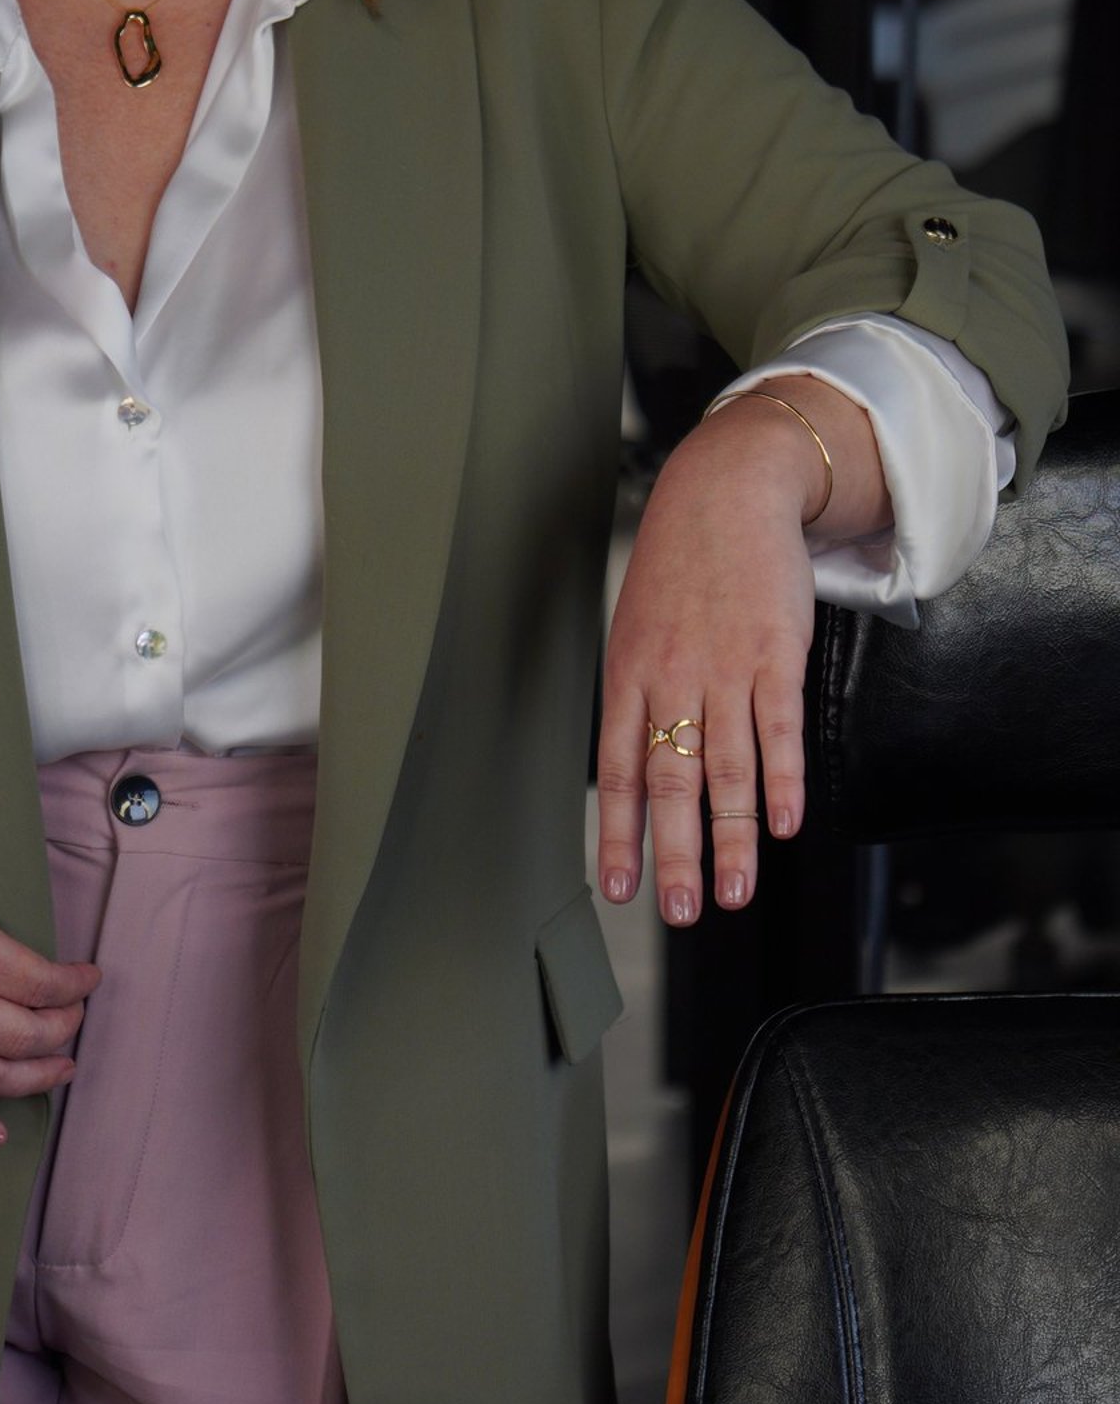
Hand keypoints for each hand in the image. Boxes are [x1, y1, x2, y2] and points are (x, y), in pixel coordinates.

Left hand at [596, 376, 888, 926]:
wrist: (726, 493)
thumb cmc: (679, 566)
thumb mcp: (637, 627)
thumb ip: (640, 696)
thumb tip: (637, 767)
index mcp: (630, 676)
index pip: (618, 770)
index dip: (620, 833)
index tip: (620, 888)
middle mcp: (671, 678)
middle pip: (671, 781)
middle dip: (674, 854)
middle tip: (678, 910)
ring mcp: (724, 668)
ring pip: (726, 769)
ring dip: (730, 837)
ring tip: (734, 892)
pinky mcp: (774, 654)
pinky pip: (778, 728)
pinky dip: (782, 780)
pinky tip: (785, 824)